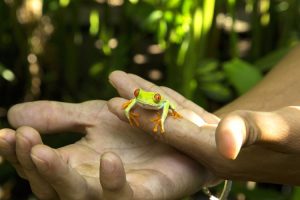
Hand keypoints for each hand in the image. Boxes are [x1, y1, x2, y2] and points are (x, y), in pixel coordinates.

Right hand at [0, 88, 217, 198]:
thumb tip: (13, 112)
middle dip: (32, 163)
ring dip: (59, 175)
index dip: (19, 150)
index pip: (38, 163)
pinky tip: (107, 158)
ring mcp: (114, 191)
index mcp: (75, 163)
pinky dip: (112, 181)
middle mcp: (89, 181)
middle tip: (22, 137)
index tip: (6, 130)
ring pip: (78, 195)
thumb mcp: (94, 115)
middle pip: (50, 185)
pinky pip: (123, 196)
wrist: (177, 135)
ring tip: (43, 152)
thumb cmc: (135, 128)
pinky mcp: (142, 195)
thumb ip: (59, 116)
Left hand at [108, 71, 299, 184]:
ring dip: (150, 97)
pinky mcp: (216, 136)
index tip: (109, 102)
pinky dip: (170, 103)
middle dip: (136, 101)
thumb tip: (224, 142)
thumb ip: (252, 133)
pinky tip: (158, 95)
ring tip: (129, 80)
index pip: (166, 131)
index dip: (138, 116)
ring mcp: (210, 143)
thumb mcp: (283, 131)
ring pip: (172, 115)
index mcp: (213, 152)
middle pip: (162, 122)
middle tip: (113, 79)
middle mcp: (205, 150)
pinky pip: (187, 116)